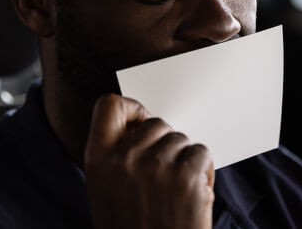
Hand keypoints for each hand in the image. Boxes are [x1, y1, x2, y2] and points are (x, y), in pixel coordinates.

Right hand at [84, 94, 214, 228]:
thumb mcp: (105, 192)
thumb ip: (115, 157)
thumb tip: (141, 128)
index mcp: (98, 159)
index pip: (109, 105)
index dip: (130, 108)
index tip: (141, 122)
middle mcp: (125, 156)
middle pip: (156, 123)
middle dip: (165, 144)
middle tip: (165, 176)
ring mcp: (158, 164)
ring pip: (182, 139)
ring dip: (185, 161)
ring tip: (177, 192)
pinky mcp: (187, 175)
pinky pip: (201, 153)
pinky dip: (203, 171)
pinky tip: (193, 196)